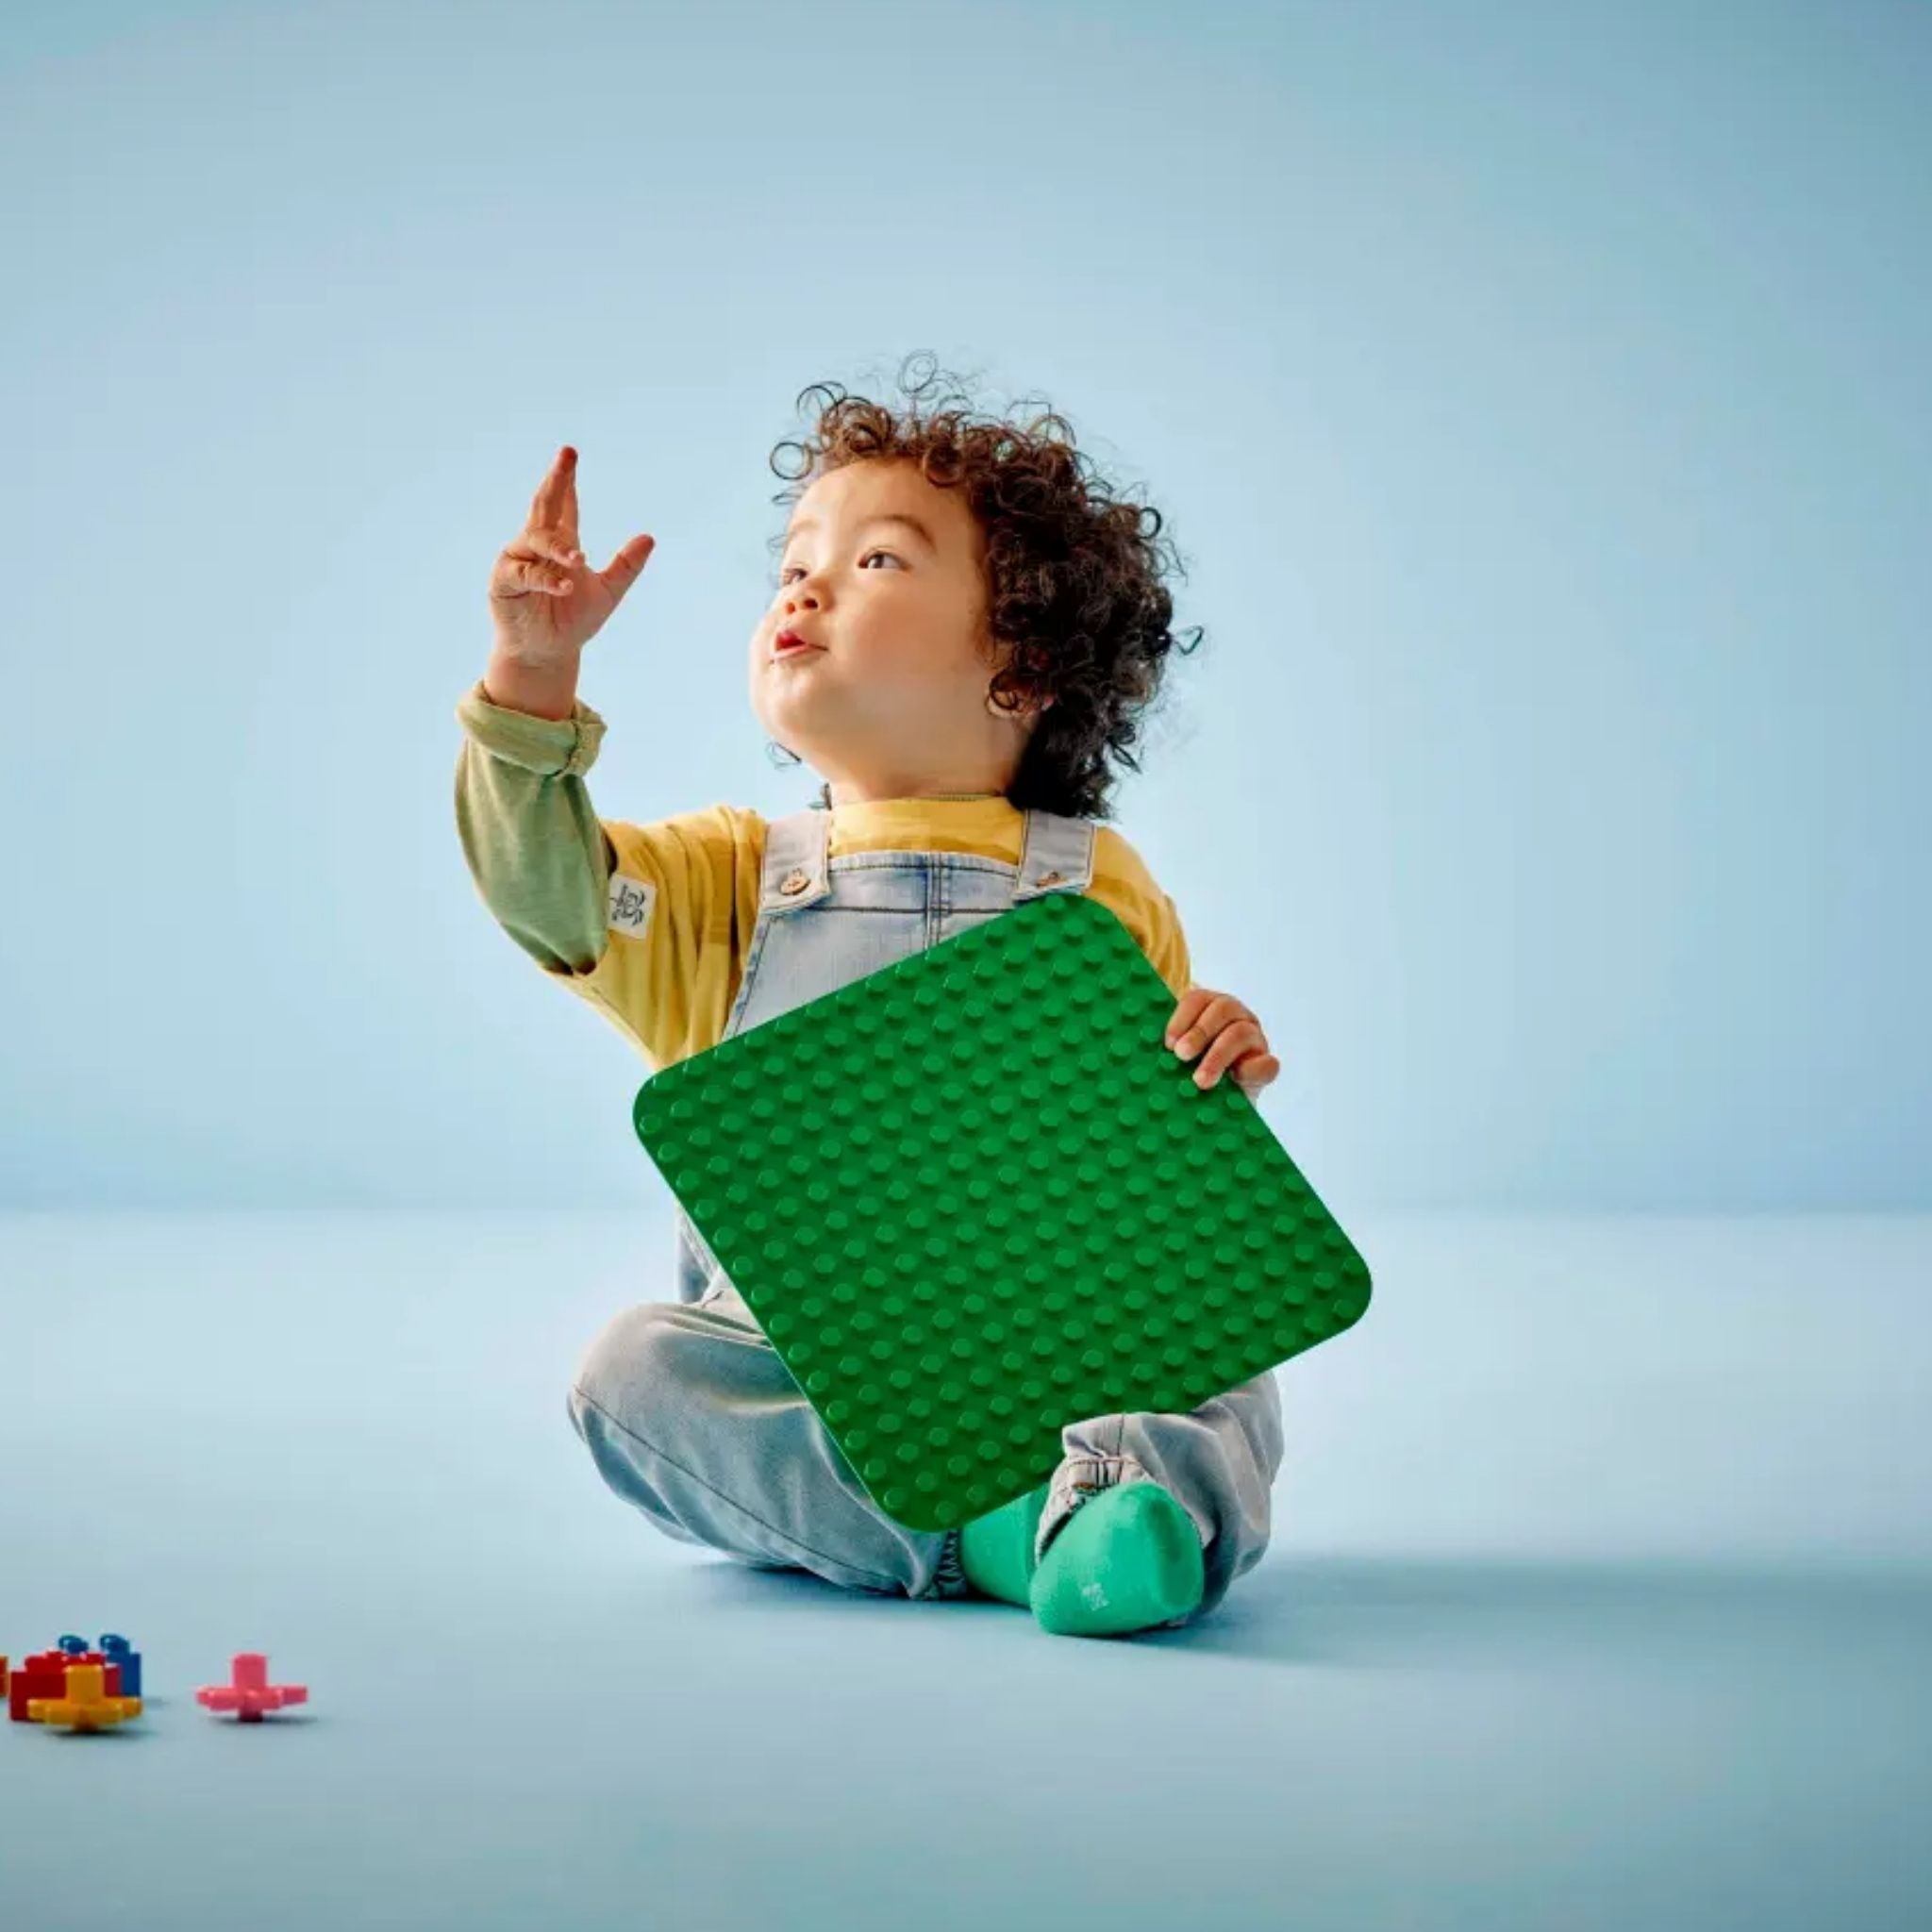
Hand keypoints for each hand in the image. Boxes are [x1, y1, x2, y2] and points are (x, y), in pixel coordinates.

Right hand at [488, 445, 655, 664]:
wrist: (548, 653)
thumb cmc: (573, 620)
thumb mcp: (608, 592)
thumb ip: (627, 566)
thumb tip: (650, 538)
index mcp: (562, 542)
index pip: (565, 505)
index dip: (568, 481)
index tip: (570, 454)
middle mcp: (537, 545)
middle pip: (545, 504)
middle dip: (556, 480)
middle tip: (567, 455)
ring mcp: (518, 560)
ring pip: (535, 539)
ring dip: (557, 548)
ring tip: (579, 561)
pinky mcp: (503, 581)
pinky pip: (523, 573)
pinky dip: (545, 578)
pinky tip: (565, 585)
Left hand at [1164, 987, 1279, 1097]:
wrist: (1214, 1106)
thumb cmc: (1186, 1074)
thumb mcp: (1172, 1056)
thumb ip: (1163, 1046)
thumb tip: (1139, 1046)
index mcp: (1208, 1007)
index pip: (1198, 999)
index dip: (1182, 1017)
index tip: (1168, 1043)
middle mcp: (1234, 1017)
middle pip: (1222, 1009)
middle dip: (1200, 1032)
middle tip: (1181, 1055)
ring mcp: (1253, 1039)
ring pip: (1241, 1033)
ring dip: (1218, 1056)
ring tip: (1200, 1080)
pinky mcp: (1265, 1065)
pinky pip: (1267, 1063)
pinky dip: (1252, 1069)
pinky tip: (1235, 1080)